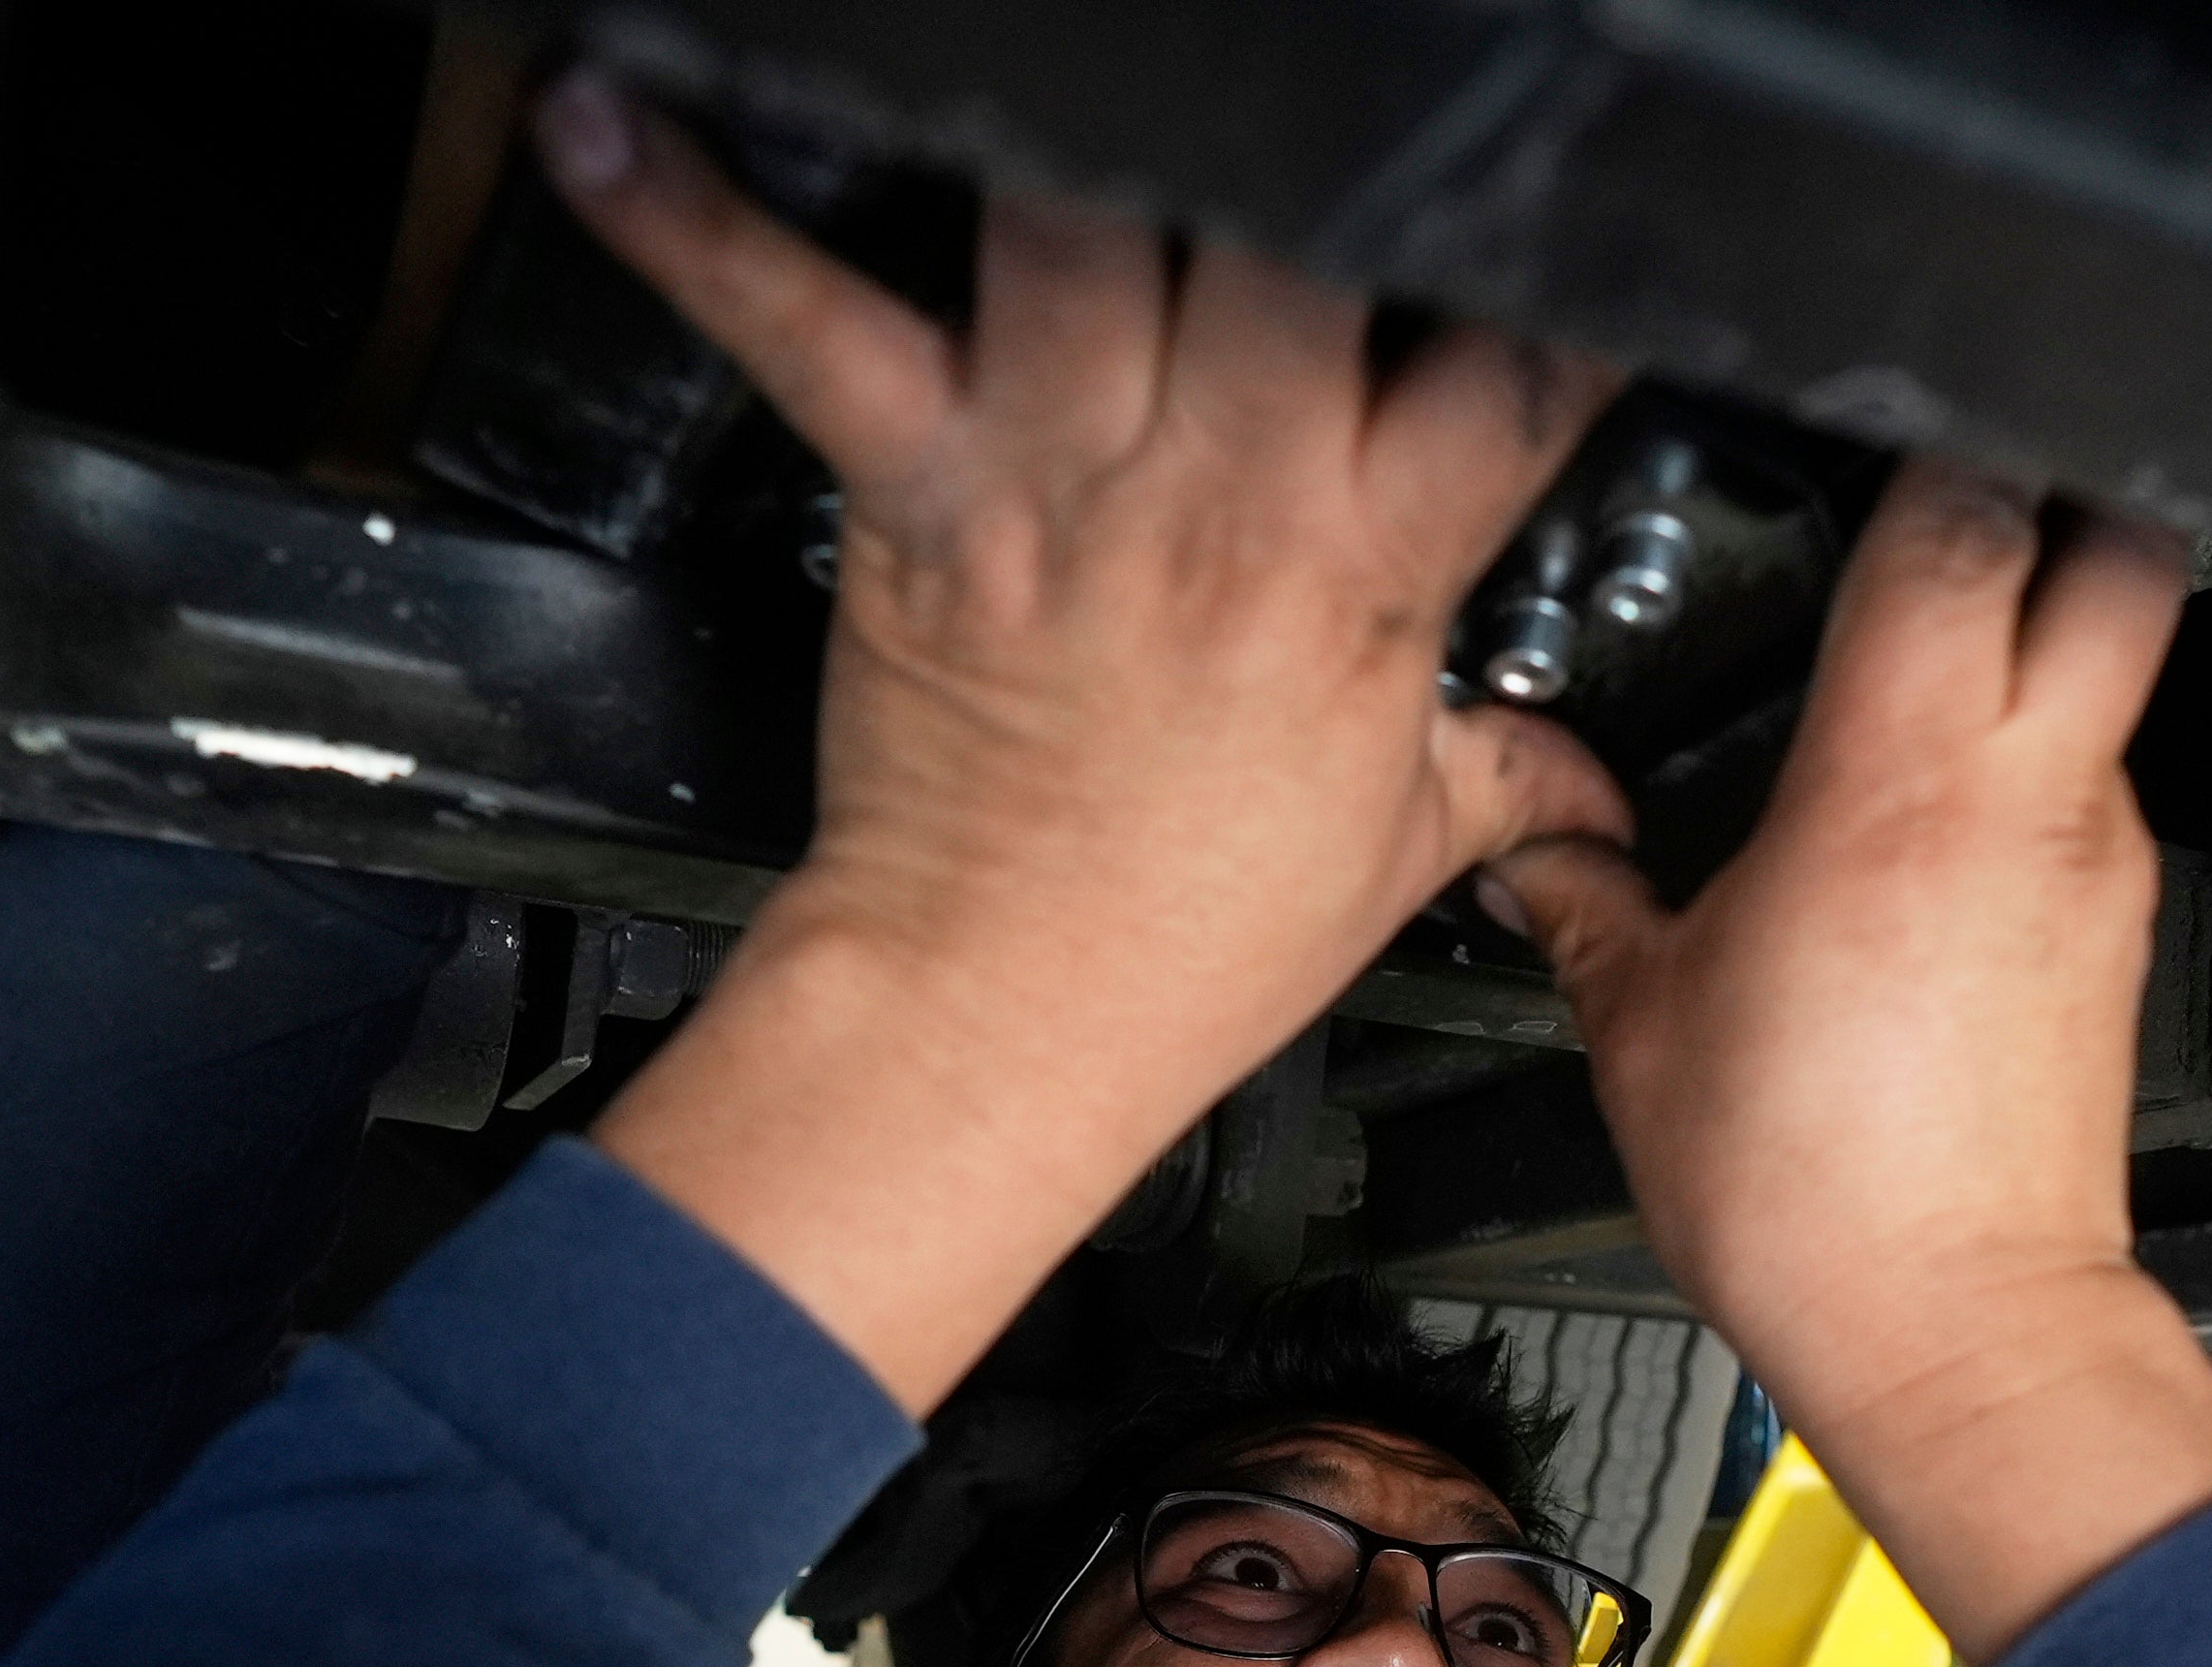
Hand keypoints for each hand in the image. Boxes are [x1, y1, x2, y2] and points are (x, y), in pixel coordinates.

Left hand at [542, 77, 1625, 1410]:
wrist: (999, 1022)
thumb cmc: (1179, 942)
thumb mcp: (1393, 848)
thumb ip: (1509, 771)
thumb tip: (1600, 779)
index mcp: (1371, 569)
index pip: (1512, 370)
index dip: (1552, 266)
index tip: (1556, 188)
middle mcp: (1231, 496)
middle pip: (1300, 237)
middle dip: (1304, 135)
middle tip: (1294, 72)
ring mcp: (1068, 482)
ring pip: (1079, 227)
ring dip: (1058, 121)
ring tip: (1029, 45)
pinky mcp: (917, 492)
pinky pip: (799, 320)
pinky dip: (690, 217)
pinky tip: (611, 117)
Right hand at [1487, 464, 2211, 1660]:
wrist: (1960, 1334)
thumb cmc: (1815, 1196)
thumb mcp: (1644, 1026)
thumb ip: (1584, 900)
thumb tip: (1532, 848)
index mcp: (1900, 776)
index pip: (1960, 522)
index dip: (1925, 447)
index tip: (1868, 435)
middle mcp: (2029, 790)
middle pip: (2113, 542)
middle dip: (2048, 489)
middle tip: (1954, 491)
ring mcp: (2096, 853)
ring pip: (2106, 661)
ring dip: (2032, 630)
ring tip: (1916, 658)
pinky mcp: (2116, 923)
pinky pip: (2085, 780)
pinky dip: (2026, 757)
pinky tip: (1935, 811)